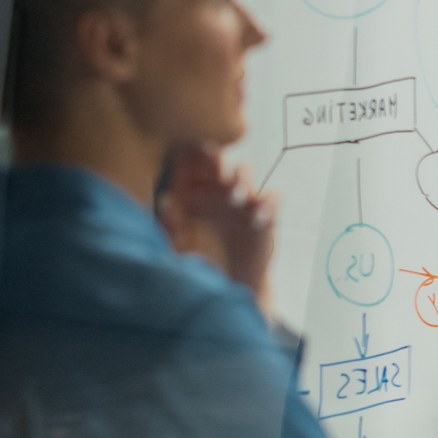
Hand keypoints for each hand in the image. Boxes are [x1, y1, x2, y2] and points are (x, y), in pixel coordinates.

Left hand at [156, 144, 278, 309]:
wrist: (230, 285)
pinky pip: (272, 197)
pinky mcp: (266, 214)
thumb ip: (171, 225)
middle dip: (213, 155)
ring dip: (240, 177)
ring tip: (235, 196)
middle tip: (208, 153)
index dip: (184, 154)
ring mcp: (242, 200)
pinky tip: (258, 219)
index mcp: (189, 193)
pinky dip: (268, 203)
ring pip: (244, 171)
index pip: (186, 163)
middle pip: (215, 160)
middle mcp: (215, 191)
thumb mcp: (178, 247)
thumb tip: (165, 201)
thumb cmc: (198, 263)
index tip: (181, 153)